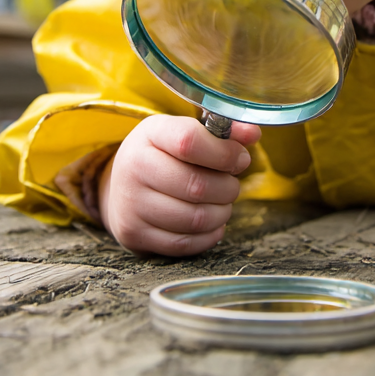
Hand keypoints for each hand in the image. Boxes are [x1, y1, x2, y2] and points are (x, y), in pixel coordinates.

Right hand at [98, 115, 260, 255]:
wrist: (122, 187)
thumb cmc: (164, 156)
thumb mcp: (186, 133)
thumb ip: (224, 132)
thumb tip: (253, 134)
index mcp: (149, 134)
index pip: (190, 141)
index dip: (224, 152)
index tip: (240, 158)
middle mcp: (133, 168)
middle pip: (197, 185)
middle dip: (227, 188)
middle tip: (231, 185)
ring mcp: (130, 204)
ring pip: (195, 218)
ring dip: (221, 213)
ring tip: (221, 203)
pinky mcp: (134, 234)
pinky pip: (184, 243)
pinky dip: (208, 235)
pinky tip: (211, 222)